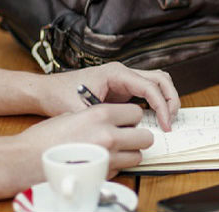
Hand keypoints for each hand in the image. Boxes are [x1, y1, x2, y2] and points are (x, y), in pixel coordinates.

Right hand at [15, 104, 152, 178]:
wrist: (27, 159)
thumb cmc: (45, 137)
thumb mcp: (73, 114)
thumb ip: (98, 116)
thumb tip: (115, 120)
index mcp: (101, 115)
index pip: (137, 113)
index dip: (132, 117)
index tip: (127, 120)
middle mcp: (109, 135)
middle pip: (146, 137)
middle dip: (138, 137)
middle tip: (128, 136)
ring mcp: (108, 157)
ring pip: (138, 156)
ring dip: (130, 153)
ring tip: (114, 150)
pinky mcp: (103, 175)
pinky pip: (122, 169)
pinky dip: (116, 166)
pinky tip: (101, 161)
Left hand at [37, 62, 179, 130]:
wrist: (47, 90)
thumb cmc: (60, 95)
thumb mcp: (80, 111)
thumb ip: (102, 121)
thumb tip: (122, 135)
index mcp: (116, 73)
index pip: (150, 86)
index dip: (162, 106)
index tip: (165, 124)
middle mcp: (123, 72)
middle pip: (161, 79)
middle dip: (171, 100)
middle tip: (171, 121)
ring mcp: (125, 79)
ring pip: (158, 82)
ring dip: (166, 99)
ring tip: (167, 119)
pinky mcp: (123, 88)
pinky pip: (148, 91)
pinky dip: (157, 102)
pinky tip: (155, 119)